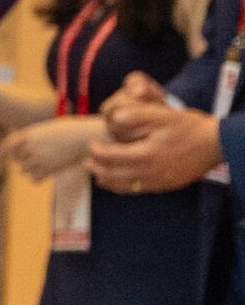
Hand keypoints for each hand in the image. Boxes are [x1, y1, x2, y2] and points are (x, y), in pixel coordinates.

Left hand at [0, 116, 94, 180]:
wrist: (85, 136)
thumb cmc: (70, 130)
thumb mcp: (47, 129)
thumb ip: (32, 138)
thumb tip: (21, 150)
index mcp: (28, 133)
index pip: (6, 145)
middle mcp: (30, 146)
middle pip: (17, 160)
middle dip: (25, 161)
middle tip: (41, 157)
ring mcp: (38, 158)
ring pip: (25, 170)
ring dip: (33, 169)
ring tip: (49, 161)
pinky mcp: (48, 168)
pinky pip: (35, 179)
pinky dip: (39, 178)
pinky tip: (50, 171)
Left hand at [89, 78, 229, 191]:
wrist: (216, 144)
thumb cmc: (188, 127)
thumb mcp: (162, 115)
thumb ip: (135, 115)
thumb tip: (112, 118)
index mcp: (145, 154)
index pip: (109, 157)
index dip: (96, 151)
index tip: (92, 144)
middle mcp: (149, 172)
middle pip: (112, 175)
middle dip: (96, 168)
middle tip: (88, 161)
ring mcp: (157, 182)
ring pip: (122, 187)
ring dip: (106, 180)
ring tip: (97, 173)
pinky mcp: (164, 186)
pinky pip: (136, 190)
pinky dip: (122, 186)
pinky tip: (118, 180)